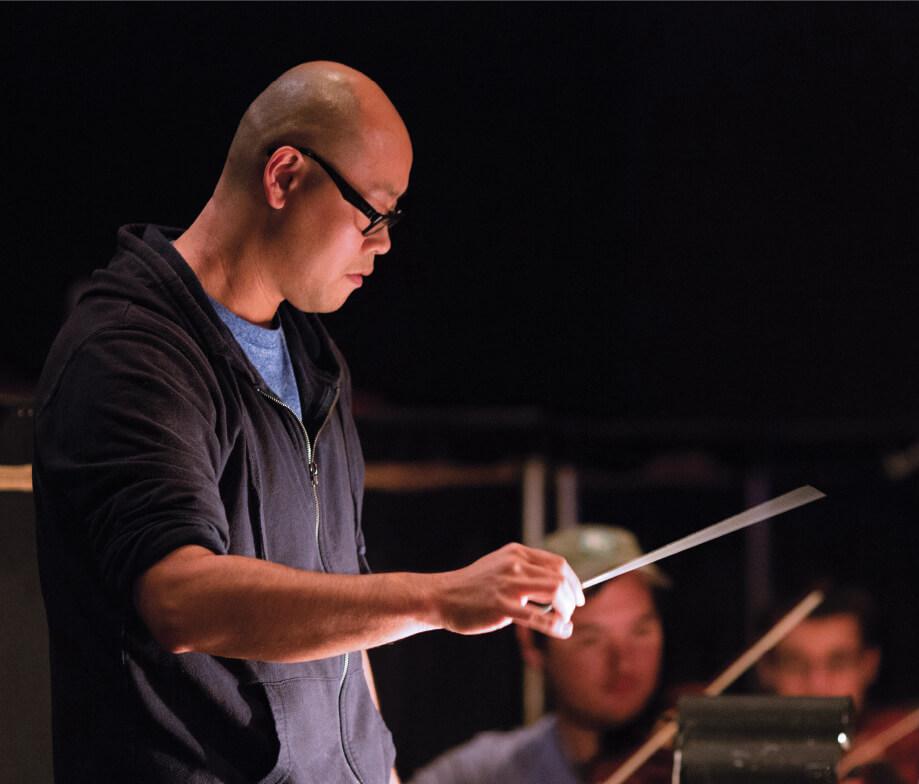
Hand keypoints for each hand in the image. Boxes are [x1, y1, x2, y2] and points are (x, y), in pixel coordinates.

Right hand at [431, 543, 584, 638]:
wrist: (443, 596)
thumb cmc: (474, 586)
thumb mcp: (499, 566)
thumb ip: (524, 570)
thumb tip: (555, 586)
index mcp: (516, 553)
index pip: (557, 563)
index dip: (573, 581)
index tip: (578, 596)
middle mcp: (514, 564)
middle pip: (559, 577)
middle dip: (572, 597)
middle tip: (571, 612)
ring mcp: (508, 584)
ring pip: (554, 591)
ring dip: (566, 609)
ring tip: (565, 621)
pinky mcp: (501, 605)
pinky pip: (537, 616)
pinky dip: (556, 625)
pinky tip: (562, 631)